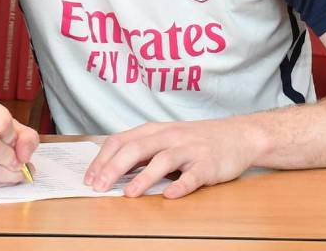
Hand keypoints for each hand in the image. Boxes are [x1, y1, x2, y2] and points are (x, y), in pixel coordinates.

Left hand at [83, 116, 262, 197]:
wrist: (236, 135)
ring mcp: (189, 150)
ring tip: (129, 194)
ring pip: (162, 161)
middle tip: (99, 187)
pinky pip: (192, 176)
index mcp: (153, 130)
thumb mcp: (164, 138)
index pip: (120, 141)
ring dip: (144, 178)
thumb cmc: (194, 140)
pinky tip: (169, 195)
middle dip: (114, 168)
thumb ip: (142, 151)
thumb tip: (111, 169)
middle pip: (136, 149)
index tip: (89, 178)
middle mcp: (168, 137)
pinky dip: (180, 185)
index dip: (102, 159)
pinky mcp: (208, 165)